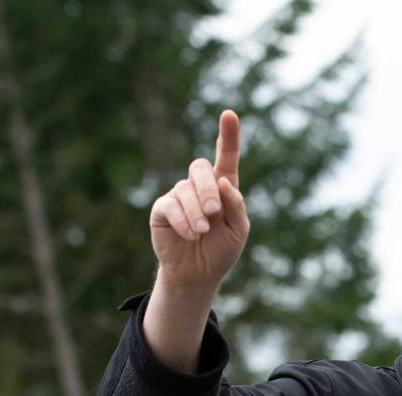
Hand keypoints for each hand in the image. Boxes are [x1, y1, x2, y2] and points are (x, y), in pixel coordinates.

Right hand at [148, 110, 248, 291]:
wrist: (199, 274)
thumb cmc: (221, 250)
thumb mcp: (238, 230)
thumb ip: (236, 205)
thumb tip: (224, 181)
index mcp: (223, 188)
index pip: (226, 157)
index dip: (227, 135)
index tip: (229, 114)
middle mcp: (200, 187)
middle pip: (201, 168)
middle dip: (208, 189)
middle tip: (213, 212)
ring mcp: (179, 195)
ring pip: (186, 189)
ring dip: (196, 213)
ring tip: (202, 233)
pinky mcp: (163, 208)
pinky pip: (170, 205)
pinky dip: (183, 220)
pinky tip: (191, 234)